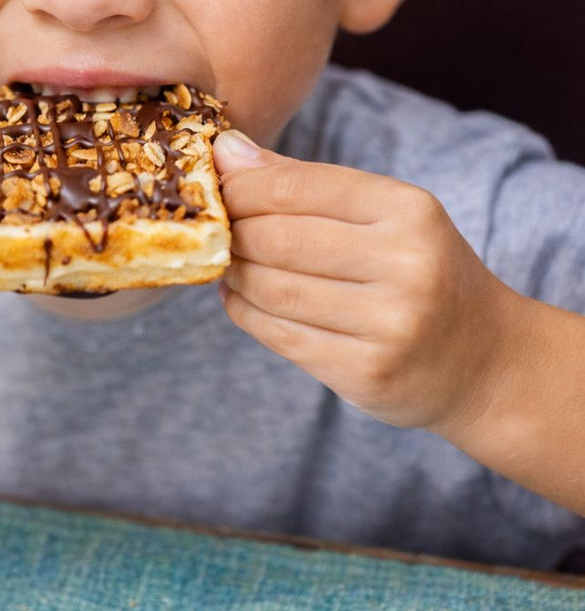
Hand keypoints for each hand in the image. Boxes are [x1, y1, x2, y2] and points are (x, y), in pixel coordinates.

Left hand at [212, 130, 523, 430]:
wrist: (484, 360)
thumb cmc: (421, 273)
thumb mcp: (388, 216)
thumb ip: (307, 184)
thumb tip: (227, 151)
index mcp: (409, 211)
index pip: (296, 187)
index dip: (240, 187)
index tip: (214, 188)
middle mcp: (405, 265)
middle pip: (276, 240)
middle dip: (231, 232)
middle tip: (214, 230)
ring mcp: (387, 324)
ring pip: (270, 289)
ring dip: (233, 274)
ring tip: (226, 263)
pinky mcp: (365, 372)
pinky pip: (278, 335)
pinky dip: (244, 312)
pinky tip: (239, 297)